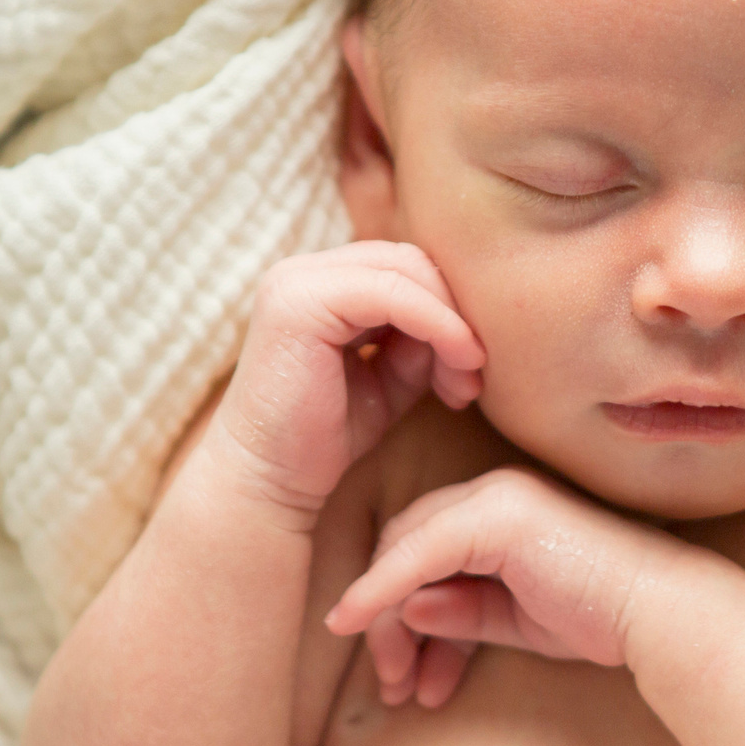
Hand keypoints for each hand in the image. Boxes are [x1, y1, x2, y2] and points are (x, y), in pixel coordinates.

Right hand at [200, 242, 484, 530]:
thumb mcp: (390, 378)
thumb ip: (422, 342)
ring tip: (466, 379)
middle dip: (455, 313)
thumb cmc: (325, 437)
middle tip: (475, 372)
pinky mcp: (299, 303)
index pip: (406, 267)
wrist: (268, 483)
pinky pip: (390, 294)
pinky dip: (437, 324)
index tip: (475, 365)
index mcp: (322, 282)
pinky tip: (459, 363)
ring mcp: (297, 282)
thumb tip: (465, 323)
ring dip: (451, 321)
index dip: (450, 307)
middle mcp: (304, 271)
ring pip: (405, 271)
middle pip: (410, 262)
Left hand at [327, 466, 692, 707]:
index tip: (394, 672)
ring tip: (398, 687)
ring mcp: (494, 497)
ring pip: (402, 550)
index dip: (396, 609)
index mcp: (499, 510)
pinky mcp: (497, 515)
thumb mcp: (513, 620)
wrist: (657, 611)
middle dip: (388, 623)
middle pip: (402, 548)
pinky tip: (357, 625)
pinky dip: (379, 588)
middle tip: (392, 686)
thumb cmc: (599, 616)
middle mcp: (491, 492)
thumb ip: (461, 612)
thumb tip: (406, 609)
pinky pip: (417, 552)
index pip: (423, 551)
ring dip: (386, 622)